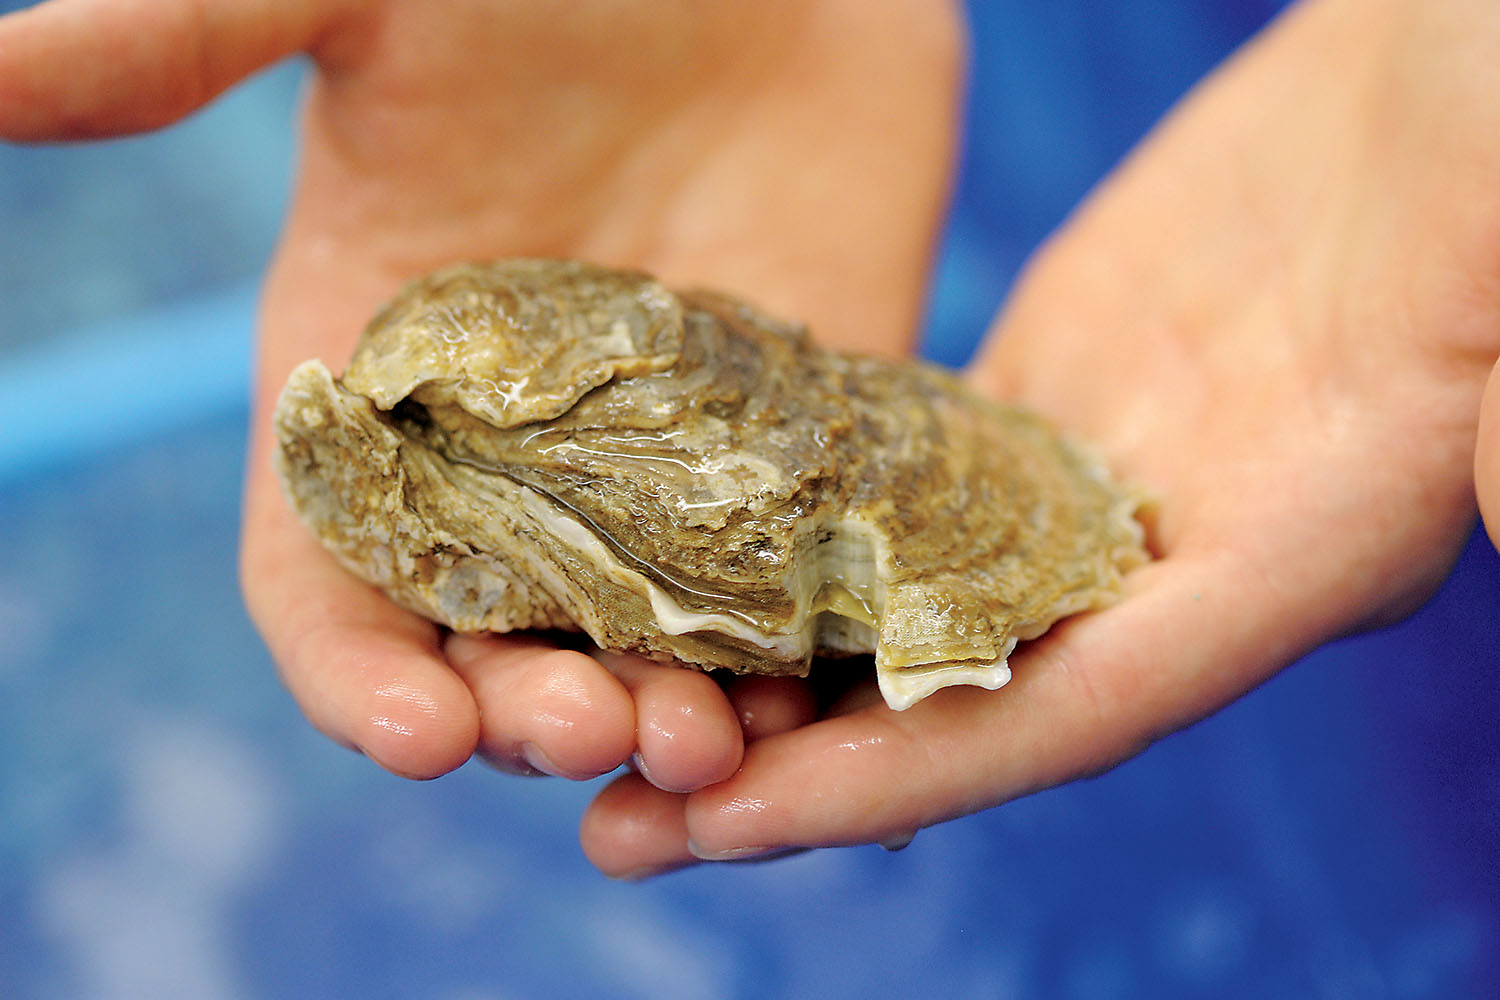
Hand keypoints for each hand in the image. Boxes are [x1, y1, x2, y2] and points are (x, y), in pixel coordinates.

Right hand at [0, 0, 961, 785]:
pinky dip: (794, 653)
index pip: (330, 574)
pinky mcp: (789, 435)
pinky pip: (787, 577)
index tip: (412, 735)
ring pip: (647, 639)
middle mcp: (515, 448)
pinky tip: (817, 694)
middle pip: (494, 638)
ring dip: (667, 714)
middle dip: (528, 712)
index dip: (354, 671)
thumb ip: (195, 40)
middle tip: (591, 729)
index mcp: (379, 378)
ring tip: (710, 746)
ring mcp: (661, 456)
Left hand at [579, 0, 1499, 874]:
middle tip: (616, 822)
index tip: (734, 824)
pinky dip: (791, 540)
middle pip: (955, 699)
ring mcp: (1084, 484)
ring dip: (766, 671)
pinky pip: (890, 489)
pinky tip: (679, 558)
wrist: (1442, 78)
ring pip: (904, 604)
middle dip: (791, 772)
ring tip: (602, 708)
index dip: (902, 781)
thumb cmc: (1497, 147)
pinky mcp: (1030, 402)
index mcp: (1281, 564)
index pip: (1064, 712)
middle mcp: (1164, 559)